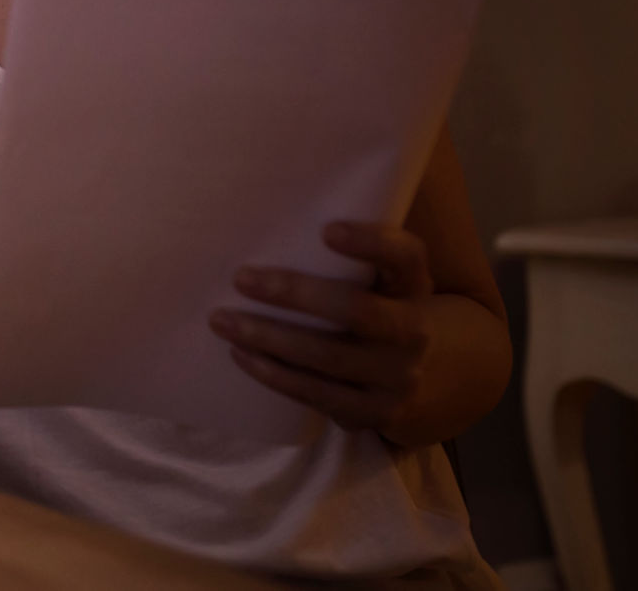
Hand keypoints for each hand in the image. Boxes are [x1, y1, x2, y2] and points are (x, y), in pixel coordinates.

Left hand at [209, 221, 432, 436]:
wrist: (409, 378)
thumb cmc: (369, 307)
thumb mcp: (373, 280)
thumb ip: (341, 257)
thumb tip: (261, 225)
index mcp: (413, 285)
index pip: (406, 256)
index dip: (372, 243)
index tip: (326, 230)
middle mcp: (415, 331)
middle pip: (358, 310)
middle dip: (295, 294)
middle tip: (241, 278)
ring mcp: (399, 377)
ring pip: (328, 357)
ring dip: (268, 337)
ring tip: (221, 320)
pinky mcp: (377, 414)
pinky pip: (317, 394)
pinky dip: (273, 373)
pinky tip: (240, 354)